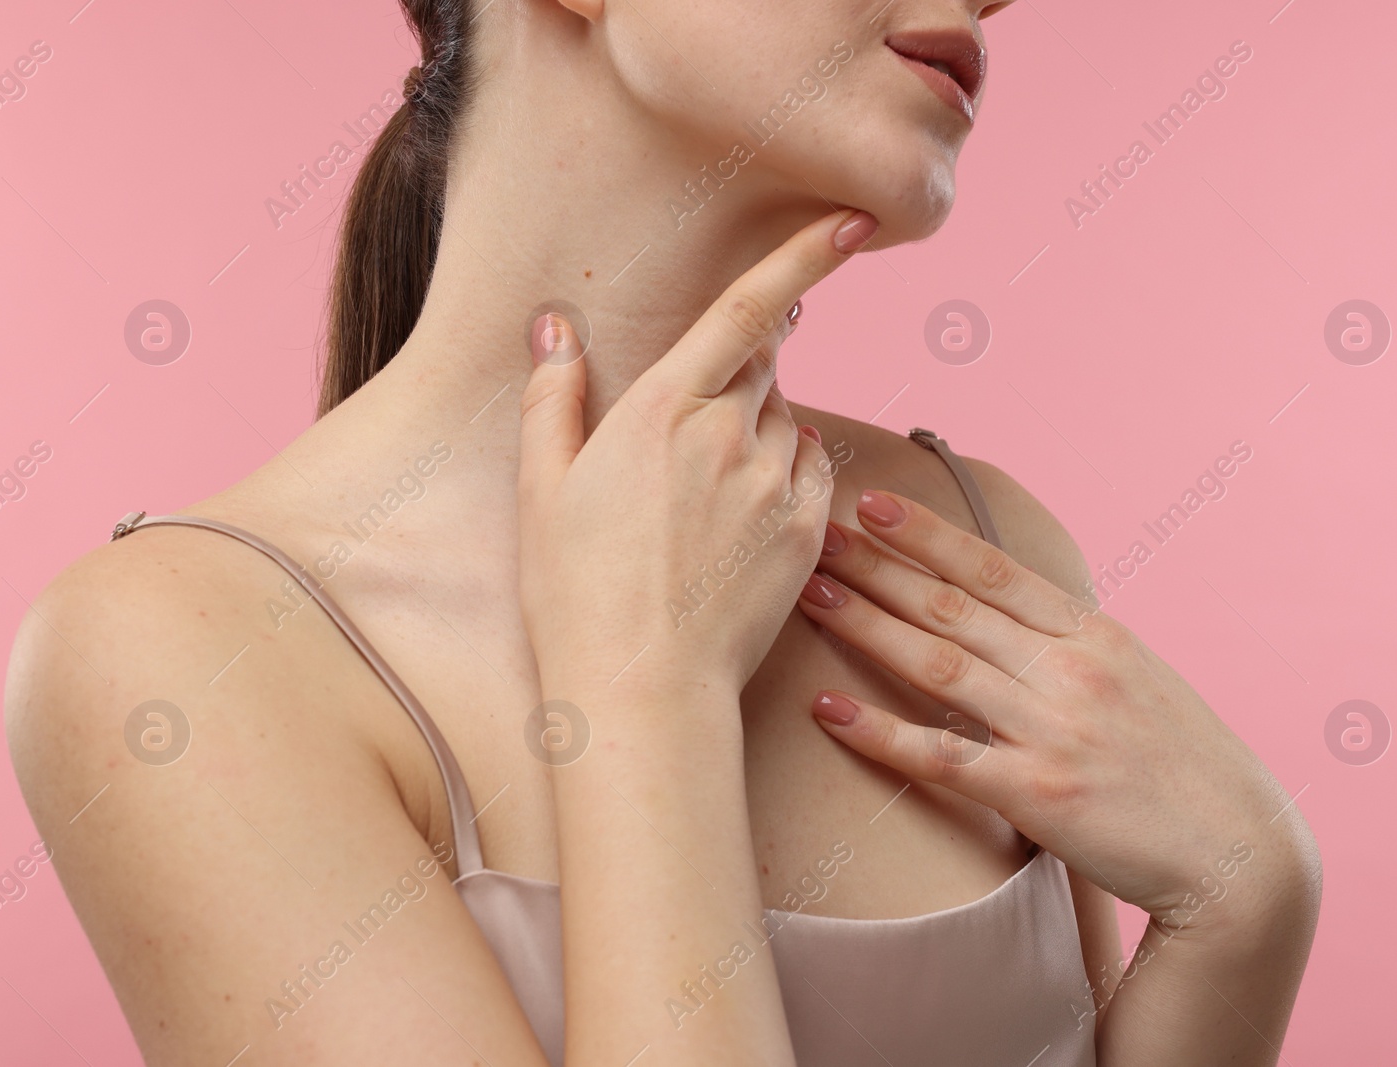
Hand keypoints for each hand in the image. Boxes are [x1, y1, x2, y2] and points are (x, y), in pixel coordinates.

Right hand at [518, 210, 878, 702]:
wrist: (643, 688)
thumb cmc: (575, 591)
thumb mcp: (542, 487)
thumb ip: (554, 395)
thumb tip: (555, 326)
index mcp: (663, 410)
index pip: (746, 309)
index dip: (806, 258)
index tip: (854, 222)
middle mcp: (731, 433)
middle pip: (763, 365)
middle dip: (740, 372)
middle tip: (692, 433)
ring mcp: (776, 483)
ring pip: (787, 420)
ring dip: (759, 429)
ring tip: (703, 496)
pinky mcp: (807, 532)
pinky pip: (813, 470)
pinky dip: (790, 469)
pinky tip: (745, 510)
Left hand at [796, 490, 1316, 924]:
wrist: (1241, 856)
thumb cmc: (1187, 771)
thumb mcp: (1140, 683)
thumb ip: (1075, 649)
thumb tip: (1016, 618)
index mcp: (1097, 637)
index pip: (997, 571)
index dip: (930, 535)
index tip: (876, 504)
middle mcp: (1072, 672)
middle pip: (954, 606)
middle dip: (878, 567)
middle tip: (816, 537)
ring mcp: (1053, 730)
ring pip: (939, 664)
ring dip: (867, 626)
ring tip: (812, 598)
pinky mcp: (1037, 793)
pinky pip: (941, 756)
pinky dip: (879, 732)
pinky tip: (829, 709)